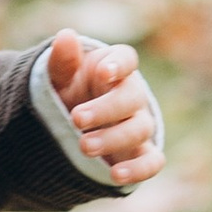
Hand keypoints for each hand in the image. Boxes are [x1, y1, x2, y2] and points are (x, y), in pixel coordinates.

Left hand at [44, 29, 164, 189]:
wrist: (70, 125)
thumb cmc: (69, 91)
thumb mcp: (59, 77)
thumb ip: (62, 61)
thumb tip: (66, 36)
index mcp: (113, 68)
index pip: (126, 59)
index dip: (118, 64)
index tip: (102, 73)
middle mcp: (132, 95)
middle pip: (132, 97)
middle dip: (105, 109)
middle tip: (76, 118)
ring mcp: (138, 124)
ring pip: (140, 129)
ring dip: (113, 138)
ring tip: (83, 147)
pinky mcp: (140, 153)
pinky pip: (152, 161)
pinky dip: (139, 169)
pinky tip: (115, 175)